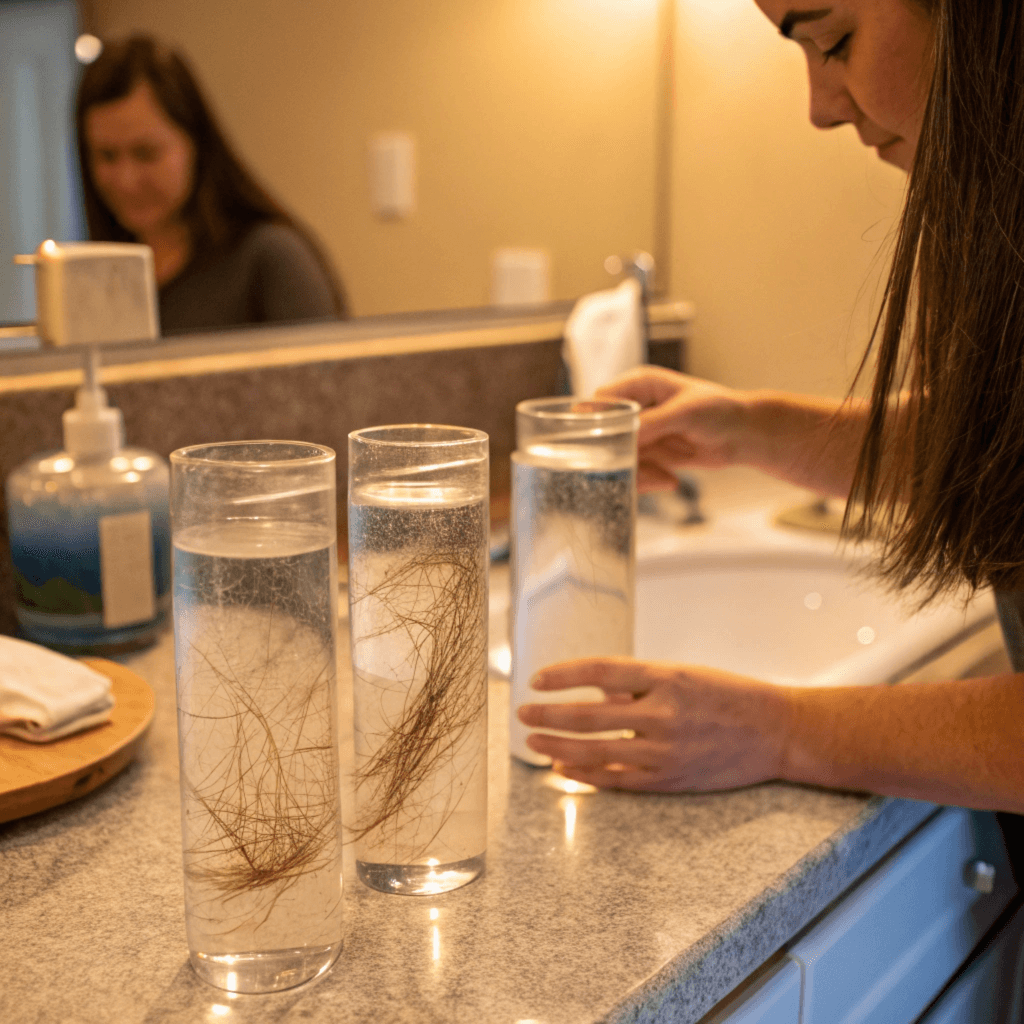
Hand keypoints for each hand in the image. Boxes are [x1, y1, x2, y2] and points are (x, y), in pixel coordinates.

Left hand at [516, 657, 789, 791]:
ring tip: (534, 741)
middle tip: (524, 712)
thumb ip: (638, 682)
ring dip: (558, 744)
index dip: (563, 675)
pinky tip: (563, 766)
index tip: (536, 678)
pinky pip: (616, 779)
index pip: (600, 671)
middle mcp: (663, 713)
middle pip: (589, 714)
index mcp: (666, 677)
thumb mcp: (684, 674)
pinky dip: (585, 773)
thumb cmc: (729, 696)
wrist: (777, 732)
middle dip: (550, 714)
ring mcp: (665, 750)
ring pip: (596, 750)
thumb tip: (594, 690)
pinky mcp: (669, 779)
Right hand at [595, 366, 748, 489]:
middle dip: (618, 457)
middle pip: (606, 434)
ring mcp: (642, 434)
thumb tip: (620, 437)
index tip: (598, 444)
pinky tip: (670, 480)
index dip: (594, 422)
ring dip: (639, 472)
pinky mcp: (652, 455)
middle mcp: (636, 408)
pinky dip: (648, 480)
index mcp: (639, 385)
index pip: (602, 401)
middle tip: (633, 470)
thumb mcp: (684, 412)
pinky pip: (636, 471)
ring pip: (620, 458)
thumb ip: (650, 423)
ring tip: (665, 478)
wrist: (746, 435)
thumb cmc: (720, 410)